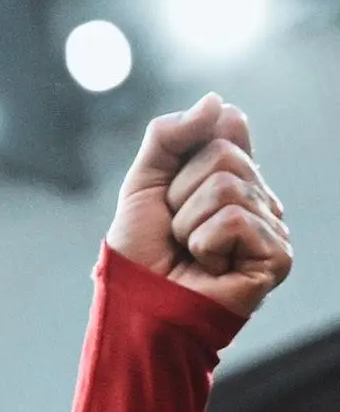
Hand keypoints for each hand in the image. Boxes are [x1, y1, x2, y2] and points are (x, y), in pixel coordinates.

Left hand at [106, 93, 291, 319]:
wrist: (136, 310)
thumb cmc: (138, 258)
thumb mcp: (143, 184)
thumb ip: (169, 136)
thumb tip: (218, 102)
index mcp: (232, 179)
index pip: (225, 126)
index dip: (186, 155)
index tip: (169, 191)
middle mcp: (257, 199)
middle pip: (223, 155)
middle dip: (182, 196)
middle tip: (175, 235)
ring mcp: (270, 228)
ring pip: (227, 187)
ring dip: (189, 225)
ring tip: (189, 255)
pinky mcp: (276, 257)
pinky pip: (234, 219)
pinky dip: (205, 245)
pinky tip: (208, 270)